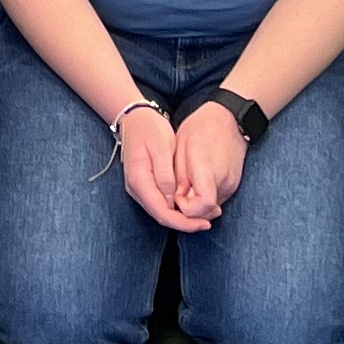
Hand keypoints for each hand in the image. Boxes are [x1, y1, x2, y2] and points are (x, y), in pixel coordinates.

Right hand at [116, 106, 206, 233]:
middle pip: (161, 216)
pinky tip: (189, 205)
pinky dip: (175, 209)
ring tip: (203, 216)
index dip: (183, 222)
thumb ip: (165, 175)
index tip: (204, 223)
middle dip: (185, 223)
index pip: (161, 212)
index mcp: (139, 181)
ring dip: (181, 218)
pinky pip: (160, 204)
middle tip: (208, 222)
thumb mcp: (161, 148)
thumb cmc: (150, 130)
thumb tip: (171, 199)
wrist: (136, 119)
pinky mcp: (145, 186)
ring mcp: (139, 189)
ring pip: (160, 212)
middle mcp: (136, 190)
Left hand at [173, 105, 248, 221]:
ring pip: (211, 208)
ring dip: (196, 204)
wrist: (231, 119)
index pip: (203, 205)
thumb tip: (176, 200)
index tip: (176, 197)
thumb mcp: (181, 147)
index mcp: (208, 170)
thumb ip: (178, 177)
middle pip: (207, 212)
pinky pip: (217, 200)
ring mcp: (231, 185)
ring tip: (185, 186)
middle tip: (177, 195)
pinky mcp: (234, 185)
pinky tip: (195, 185)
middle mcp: (224, 181)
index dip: (187, 208)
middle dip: (189, 209)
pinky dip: (204, 198)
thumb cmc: (202, 128)